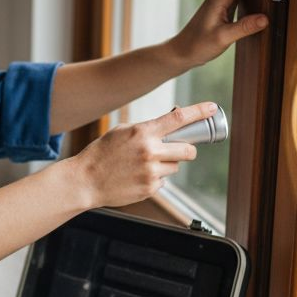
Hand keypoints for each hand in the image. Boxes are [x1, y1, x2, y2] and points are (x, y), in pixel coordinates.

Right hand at [70, 103, 216, 208]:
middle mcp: (150, 152)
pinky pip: (163, 182)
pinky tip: (136, 177)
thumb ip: (146, 128)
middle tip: (180, 150)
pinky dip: (154, 179)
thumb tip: (171, 121)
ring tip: (143, 166)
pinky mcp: (149, 189)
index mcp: (143, 133)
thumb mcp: (121, 131)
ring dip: (166, 165)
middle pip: (188, 151)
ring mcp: (151, 172)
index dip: (199, 112)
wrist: (85, 181)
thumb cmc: (101, 154)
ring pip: (175, 167)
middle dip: (188, 150)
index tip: (212, 108)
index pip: (179, 119)